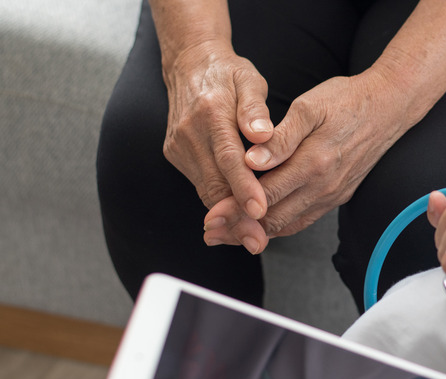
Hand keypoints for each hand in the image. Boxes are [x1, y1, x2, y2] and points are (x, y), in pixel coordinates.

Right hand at [161, 40, 272, 227]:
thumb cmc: (228, 74)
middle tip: (258, 240)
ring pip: (206, 191)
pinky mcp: (175, 155)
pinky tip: (239, 219)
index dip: (245, 188)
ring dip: (228, 217)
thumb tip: (263, 134)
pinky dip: (220, 203)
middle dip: (237, 216)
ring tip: (253, 237)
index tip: (260, 211)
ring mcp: (178, 146)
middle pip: (214, 185)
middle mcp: (189, 134)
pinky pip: (201, 185)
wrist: (189, 64)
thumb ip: (255, 108)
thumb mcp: (249, 80)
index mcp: (210, 113)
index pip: (229, 159)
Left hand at [204, 66, 411, 249]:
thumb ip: (280, 138)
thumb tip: (251, 161)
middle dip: (239, 228)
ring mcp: (333, 195)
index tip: (210, 216)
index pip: (265, 196)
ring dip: (257, 232)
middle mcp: (324, 186)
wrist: (388, 107)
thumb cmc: (347, 101)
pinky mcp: (338, 196)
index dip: (235, 209)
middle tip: (210, 233)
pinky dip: (279, 226)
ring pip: (289, 224)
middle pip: (274, 218)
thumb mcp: (310, 107)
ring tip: (229, 235)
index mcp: (314, 163)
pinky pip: (304, 219)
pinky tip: (261, 226)